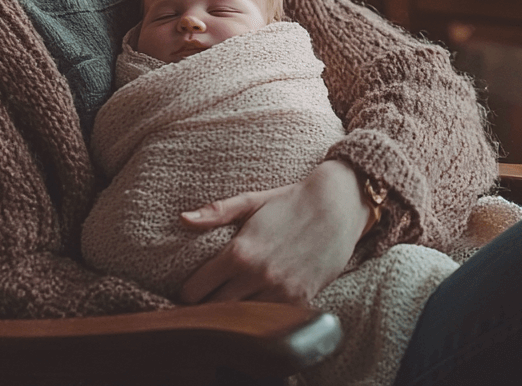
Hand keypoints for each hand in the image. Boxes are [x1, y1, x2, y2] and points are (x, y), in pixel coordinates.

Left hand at [176, 159, 372, 304]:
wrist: (338, 206)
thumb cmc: (291, 201)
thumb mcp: (251, 200)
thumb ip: (216, 212)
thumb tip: (183, 219)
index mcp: (238, 252)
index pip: (194, 291)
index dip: (187, 292)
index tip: (191, 290)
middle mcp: (257, 276)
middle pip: (213, 311)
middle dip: (206, 307)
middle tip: (206, 300)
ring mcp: (280, 291)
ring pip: (240, 320)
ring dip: (232, 315)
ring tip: (229, 304)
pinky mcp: (300, 301)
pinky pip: (270, 320)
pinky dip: (260, 316)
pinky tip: (257, 305)